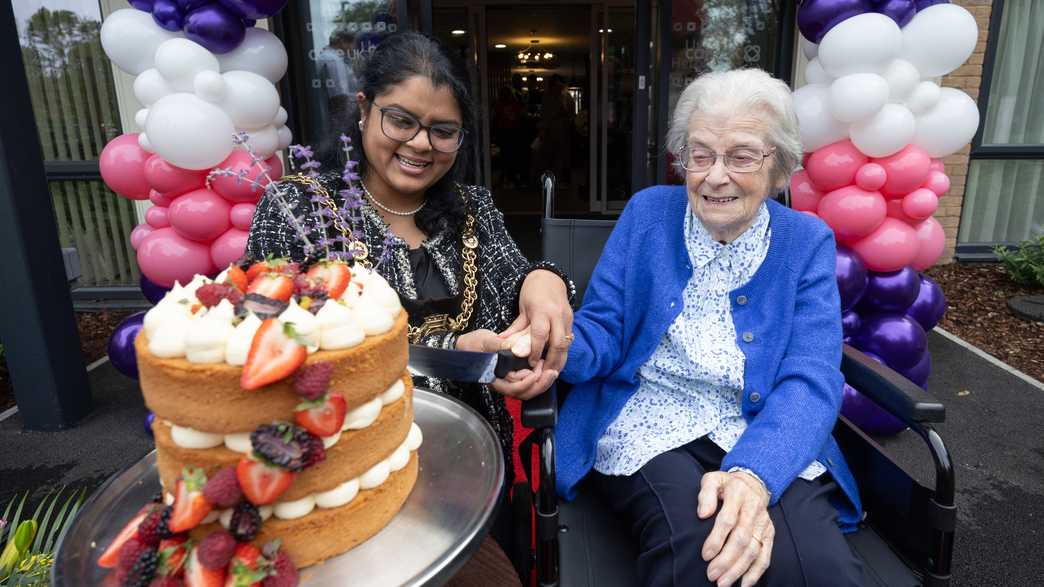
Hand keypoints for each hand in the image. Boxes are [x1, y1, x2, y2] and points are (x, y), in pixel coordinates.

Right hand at [455, 329, 556, 399]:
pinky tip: (546, 370)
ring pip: (527, 391)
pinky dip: (539, 379)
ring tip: (551, 372)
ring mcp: (508, 381)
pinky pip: (528, 383)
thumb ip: (500, 345)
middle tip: (551, 372)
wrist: (470, 345)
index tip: (537, 369)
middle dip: (539, 385)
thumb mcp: (487, 342)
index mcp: (494, 379)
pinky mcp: (514, 376)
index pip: (513, 388)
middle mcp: (502, 383)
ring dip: (541, 383)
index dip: (527, 382)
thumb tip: (514, 347)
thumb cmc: (474, 344)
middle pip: (523, 393)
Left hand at [503, 269, 572, 371]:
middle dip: (552, 361)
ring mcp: (567, 317)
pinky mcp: (571, 320)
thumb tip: (504, 346)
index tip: (531, 363)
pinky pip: (569, 340)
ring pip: (567, 344)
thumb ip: (516, 329)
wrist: (548, 278)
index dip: (535, 351)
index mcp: (543, 310)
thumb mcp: (521, 309)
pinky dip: (563, 352)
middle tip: (544, 374)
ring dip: (560, 360)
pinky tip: (557, 361)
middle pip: (558, 343)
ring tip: (552, 372)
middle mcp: (558, 314)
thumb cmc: (532, 293)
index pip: (540, 335)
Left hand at [697, 471, 773, 586]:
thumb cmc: (726, 485)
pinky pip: (765, 556)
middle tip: (711, 575)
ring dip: (738, 570)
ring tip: (723, 583)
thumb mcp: (713, 480)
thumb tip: (702, 513)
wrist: (753, 484)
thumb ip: (706, 494)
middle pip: (742, 539)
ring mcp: (763, 523)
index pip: (728, 520)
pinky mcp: (769, 534)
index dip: (717, 539)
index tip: (705, 555)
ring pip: (753, 550)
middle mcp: (754, 510)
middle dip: (726, 560)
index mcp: (738, 495)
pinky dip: (756, 572)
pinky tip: (744, 584)